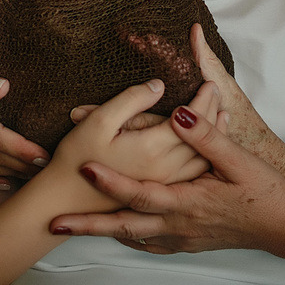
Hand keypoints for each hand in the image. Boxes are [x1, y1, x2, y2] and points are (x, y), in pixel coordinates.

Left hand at [49, 101, 284, 255]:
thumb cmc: (265, 192)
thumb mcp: (238, 159)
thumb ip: (205, 135)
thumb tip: (178, 113)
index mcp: (188, 203)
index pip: (140, 194)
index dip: (112, 182)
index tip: (86, 168)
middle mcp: (179, 225)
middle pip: (125, 226)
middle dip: (89, 225)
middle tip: (56, 223)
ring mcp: (182, 237)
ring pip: (134, 237)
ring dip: (104, 232)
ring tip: (74, 228)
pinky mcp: (189, 241)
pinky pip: (151, 243)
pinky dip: (130, 237)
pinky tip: (120, 231)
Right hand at [53, 80, 224, 192]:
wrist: (63, 202)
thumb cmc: (76, 158)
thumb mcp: (99, 120)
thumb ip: (131, 100)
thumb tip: (158, 85)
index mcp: (152, 149)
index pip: (189, 121)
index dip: (201, 100)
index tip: (210, 83)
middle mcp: (164, 170)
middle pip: (200, 139)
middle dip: (211, 113)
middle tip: (217, 93)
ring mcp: (164, 186)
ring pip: (201, 159)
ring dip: (213, 136)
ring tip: (221, 116)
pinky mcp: (158, 194)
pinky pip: (192, 174)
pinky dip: (204, 156)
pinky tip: (205, 148)